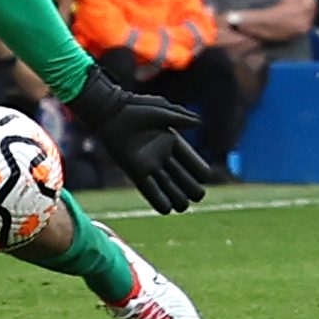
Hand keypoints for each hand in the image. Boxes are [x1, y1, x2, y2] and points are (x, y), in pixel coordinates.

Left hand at [67, 68, 211, 212]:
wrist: (111, 114)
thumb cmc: (136, 109)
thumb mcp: (162, 111)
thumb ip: (181, 118)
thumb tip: (199, 123)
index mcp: (169, 138)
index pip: (187, 156)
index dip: (196, 166)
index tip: (207, 176)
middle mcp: (160, 153)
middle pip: (178, 174)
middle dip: (189, 185)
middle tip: (199, 196)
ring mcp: (148, 163)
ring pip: (165, 184)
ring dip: (175, 195)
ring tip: (185, 207)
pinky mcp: (135, 171)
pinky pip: (149, 189)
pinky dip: (157, 199)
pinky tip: (167, 209)